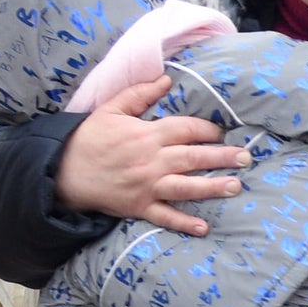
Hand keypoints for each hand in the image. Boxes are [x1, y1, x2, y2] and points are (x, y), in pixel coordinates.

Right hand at [55, 74, 245, 234]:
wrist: (61, 170)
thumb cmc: (89, 138)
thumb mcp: (111, 109)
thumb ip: (140, 94)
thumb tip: (166, 78)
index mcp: (147, 135)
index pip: (185, 129)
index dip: (207, 130)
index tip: (223, 132)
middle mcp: (151, 161)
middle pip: (193, 157)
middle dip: (221, 157)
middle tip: (246, 158)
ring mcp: (147, 186)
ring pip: (185, 186)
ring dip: (212, 187)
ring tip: (236, 186)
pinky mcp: (139, 206)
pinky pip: (164, 216)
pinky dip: (183, 223)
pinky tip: (204, 228)